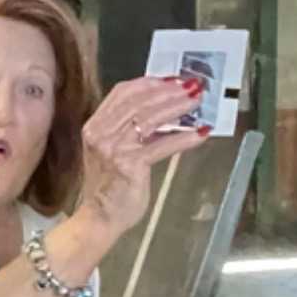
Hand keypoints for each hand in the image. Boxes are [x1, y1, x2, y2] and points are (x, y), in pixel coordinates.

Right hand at [76, 78, 209, 237]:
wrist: (100, 217)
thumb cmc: (110, 185)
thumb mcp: (114, 149)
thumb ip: (130, 129)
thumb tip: (164, 109)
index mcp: (95, 125)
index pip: (123, 93)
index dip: (149, 82)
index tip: (172, 79)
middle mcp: (101, 133)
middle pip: (139, 101)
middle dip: (169, 91)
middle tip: (193, 85)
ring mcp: (114, 148)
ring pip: (150, 118)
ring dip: (178, 106)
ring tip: (197, 100)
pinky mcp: (130, 164)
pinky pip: (162, 145)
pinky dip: (184, 138)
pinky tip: (201, 133)